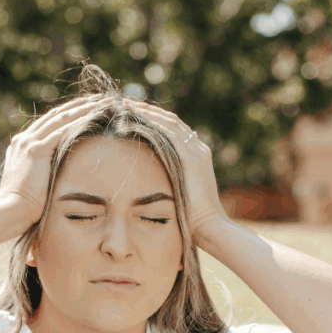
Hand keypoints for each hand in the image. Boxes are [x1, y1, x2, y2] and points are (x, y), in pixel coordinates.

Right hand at [0, 94, 106, 224]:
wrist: (10, 211)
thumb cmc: (23, 206)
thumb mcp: (31, 184)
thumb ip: (41, 172)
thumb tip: (57, 175)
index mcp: (21, 145)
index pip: (48, 124)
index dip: (67, 114)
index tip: (84, 109)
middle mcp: (24, 140)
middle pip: (55, 116)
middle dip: (77, 106)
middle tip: (96, 99)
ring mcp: (29, 143)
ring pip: (60, 119)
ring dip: (81, 109)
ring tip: (100, 103)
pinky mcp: (36, 150)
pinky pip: (62, 130)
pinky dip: (78, 122)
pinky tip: (93, 117)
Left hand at [126, 100, 229, 239]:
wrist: (208, 228)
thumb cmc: (189, 219)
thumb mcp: (176, 194)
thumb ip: (166, 181)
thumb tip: (146, 183)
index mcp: (196, 155)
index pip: (172, 128)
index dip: (152, 118)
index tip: (130, 113)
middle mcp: (198, 149)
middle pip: (170, 120)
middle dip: (146, 110)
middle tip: (123, 104)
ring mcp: (197, 153)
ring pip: (168, 123)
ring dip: (146, 113)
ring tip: (124, 107)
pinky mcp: (192, 160)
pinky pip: (169, 135)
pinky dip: (151, 125)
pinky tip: (132, 121)